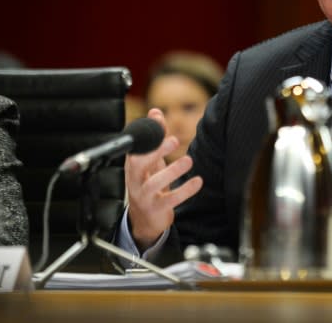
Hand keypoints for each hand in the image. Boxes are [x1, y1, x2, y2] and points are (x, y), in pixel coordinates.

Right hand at [125, 108, 202, 249]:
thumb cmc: (148, 183)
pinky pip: (170, 200)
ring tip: (188, 160)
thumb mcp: (151, 161)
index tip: (158, 122)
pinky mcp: (155, 209)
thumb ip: (155, 137)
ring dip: (172, 171)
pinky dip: (185, 191)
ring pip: (153, 183)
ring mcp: (143, 196)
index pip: (136, 149)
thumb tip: (155, 112)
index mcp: (133, 166)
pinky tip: (198, 182)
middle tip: (174, 140)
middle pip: (139, 164)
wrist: (143, 219)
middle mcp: (134, 180)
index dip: (146, 136)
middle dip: (156, 151)